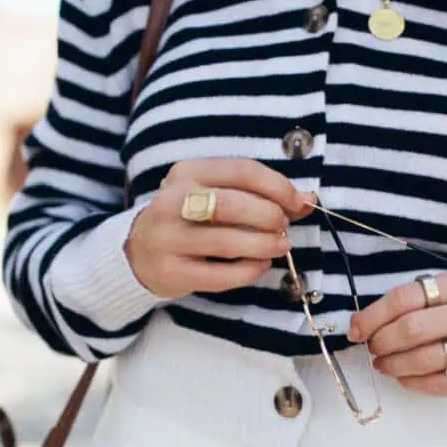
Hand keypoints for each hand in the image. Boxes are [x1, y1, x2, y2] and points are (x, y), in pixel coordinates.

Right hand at [125, 159, 313, 300]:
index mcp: (187, 172)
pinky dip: (248, 271)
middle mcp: (172, 201)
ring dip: (263, 245)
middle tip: (283, 227)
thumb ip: (259, 194)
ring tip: (278, 246)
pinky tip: (259, 266)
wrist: (139, 252)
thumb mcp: (216, 195)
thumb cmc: (190, 219)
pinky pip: (219, 275)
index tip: (297, 202)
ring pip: (226, 242)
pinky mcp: (171, 271)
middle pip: (233, 205)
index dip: (278, 187)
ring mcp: (168, 238)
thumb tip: (307, 200)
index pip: (242, 171)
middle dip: (269, 216)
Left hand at [348, 270, 446, 416]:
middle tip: (371, 347)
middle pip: (410, 328)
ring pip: (421, 359)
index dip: (373, 314)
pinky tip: (403, 376)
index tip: (357, 328)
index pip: (407, 296)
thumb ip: (424, 302)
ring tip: (383, 363)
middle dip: (380, 341)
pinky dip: (410, 381)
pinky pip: (435, 383)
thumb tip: (369, 320)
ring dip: (392, 364)